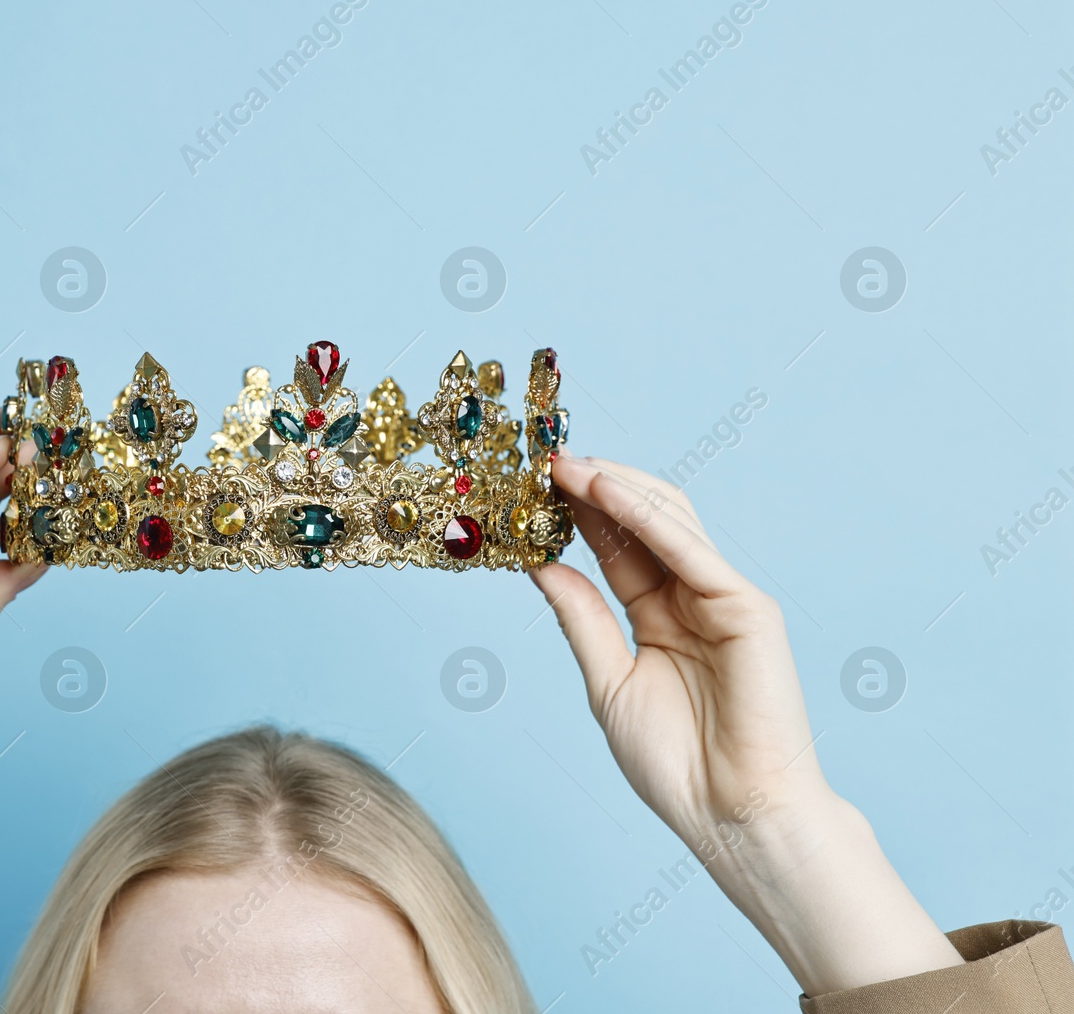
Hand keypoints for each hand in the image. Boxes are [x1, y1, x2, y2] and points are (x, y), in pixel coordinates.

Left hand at [532, 452, 960, 995]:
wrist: (730, 815)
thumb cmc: (678, 764)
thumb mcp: (608, 681)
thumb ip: (581, 618)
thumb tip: (540, 564)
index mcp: (658, 615)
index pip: (614, 547)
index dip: (574, 512)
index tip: (527, 484)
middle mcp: (691, 597)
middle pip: (639, 523)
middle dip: (591, 487)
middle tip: (541, 460)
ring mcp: (722, 597)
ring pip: (667, 520)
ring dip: (614, 487)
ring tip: (563, 464)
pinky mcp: (746, 608)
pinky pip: (690, 550)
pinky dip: (646, 518)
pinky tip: (605, 493)